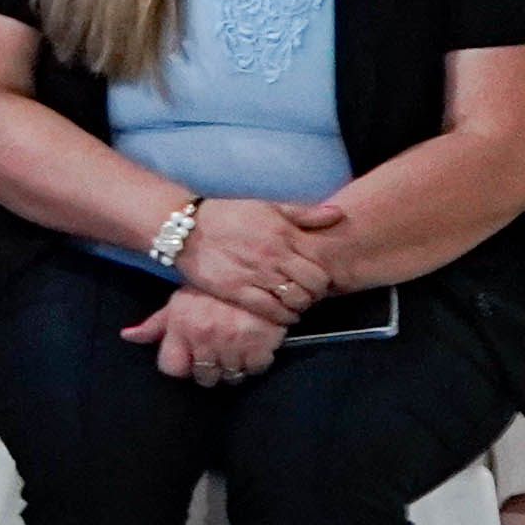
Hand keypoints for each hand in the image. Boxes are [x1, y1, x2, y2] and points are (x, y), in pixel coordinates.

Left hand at [128, 288, 287, 382]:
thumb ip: (154, 324)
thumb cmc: (212, 288)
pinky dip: (255, 362)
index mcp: (181, 326)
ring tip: (236, 348)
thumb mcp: (179, 301)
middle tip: (217, 353)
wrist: (255, 271)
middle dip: (208, 369)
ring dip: (233, 366)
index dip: (181, 367)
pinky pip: (255, 369)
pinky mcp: (261, 345)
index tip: (190, 360)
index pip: (171, 368)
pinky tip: (253, 346)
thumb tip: (127, 336)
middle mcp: (205, 337)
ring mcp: (233, 343)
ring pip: (230, 376)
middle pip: (203, 377)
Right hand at [175, 196, 339, 323]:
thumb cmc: (228, 216)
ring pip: (295, 300)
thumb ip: (304, 213)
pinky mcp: (238, 291)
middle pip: (313, 286)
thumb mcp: (268, 207)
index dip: (323, 278)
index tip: (315, 280)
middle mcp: (274, 256)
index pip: (320, 266)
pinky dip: (282, 317)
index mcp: (284, 234)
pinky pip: (271, 311)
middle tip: (306, 294)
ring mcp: (257, 275)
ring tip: (293, 304)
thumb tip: (338, 214)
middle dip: (315, 294)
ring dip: (299, 306)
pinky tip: (280, 314)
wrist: (186, 229)